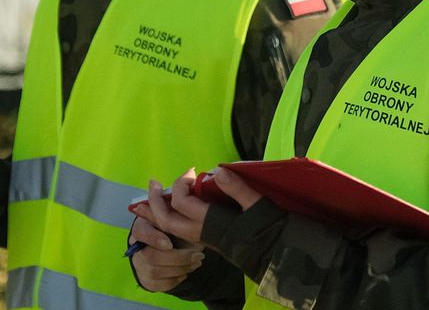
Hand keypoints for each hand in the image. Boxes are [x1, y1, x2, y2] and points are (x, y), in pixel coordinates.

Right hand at [128, 216, 203, 291]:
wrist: (172, 247)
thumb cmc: (174, 230)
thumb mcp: (176, 221)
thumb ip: (177, 220)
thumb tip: (188, 217)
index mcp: (142, 227)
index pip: (141, 232)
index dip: (154, 239)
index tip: (169, 244)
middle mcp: (136, 247)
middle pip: (151, 256)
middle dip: (178, 258)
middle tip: (198, 256)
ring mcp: (139, 265)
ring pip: (155, 272)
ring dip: (180, 269)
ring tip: (197, 262)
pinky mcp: (146, 279)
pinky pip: (159, 284)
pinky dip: (175, 280)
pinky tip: (185, 272)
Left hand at [134, 167, 263, 246]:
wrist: (275, 258)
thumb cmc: (269, 231)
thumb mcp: (258, 207)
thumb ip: (237, 189)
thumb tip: (216, 170)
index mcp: (211, 223)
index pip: (183, 202)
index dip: (182, 184)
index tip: (194, 172)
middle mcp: (201, 233)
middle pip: (166, 220)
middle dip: (155, 201)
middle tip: (153, 182)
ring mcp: (201, 238)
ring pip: (170, 227)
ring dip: (158, 210)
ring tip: (153, 193)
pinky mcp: (205, 239)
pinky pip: (177, 229)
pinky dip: (168, 215)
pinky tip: (169, 205)